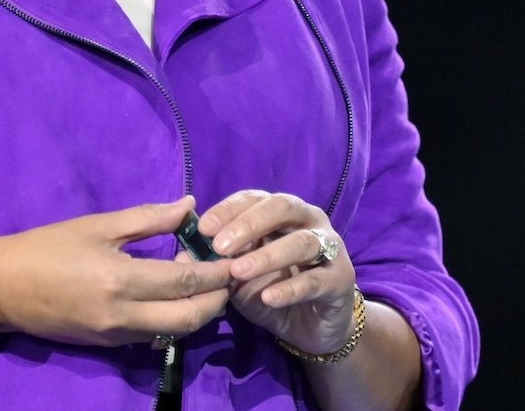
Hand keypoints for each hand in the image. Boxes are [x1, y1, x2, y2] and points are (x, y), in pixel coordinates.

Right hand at [0, 196, 232, 346]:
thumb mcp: (98, 225)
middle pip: (189, 318)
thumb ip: (148, 218)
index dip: (216, 272)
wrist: (3, 288)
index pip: (186, 282)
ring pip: (173, 331)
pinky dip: (171, 318)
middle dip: (216, 299)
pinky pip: (152, 335)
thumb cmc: (48, 248)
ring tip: (200, 282)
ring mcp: (116, 335)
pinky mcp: (108, 345)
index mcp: (122, 280)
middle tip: (227, 276)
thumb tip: (189, 207)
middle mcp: (124, 315)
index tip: (236, 259)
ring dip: (196, 311)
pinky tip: (171, 295)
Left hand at [202, 189, 358, 355]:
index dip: (228, 210)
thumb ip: (216, 264)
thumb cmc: (273, 290)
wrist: (311, 327)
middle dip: (249, 224)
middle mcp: (308, 221)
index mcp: (281, 213)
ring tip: (238, 271)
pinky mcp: (341, 278)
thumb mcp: (238, 278)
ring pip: (301, 241)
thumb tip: (183, 255)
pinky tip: (269, 297)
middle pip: (282, 207)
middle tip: (220, 246)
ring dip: (267, 255)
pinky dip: (290, 288)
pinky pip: (316, 280)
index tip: (203, 228)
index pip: (254, 198)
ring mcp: (330, 247)